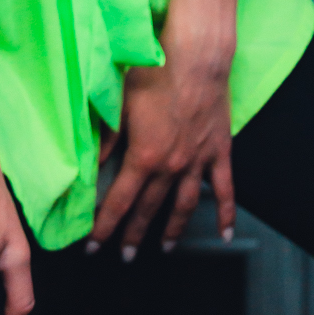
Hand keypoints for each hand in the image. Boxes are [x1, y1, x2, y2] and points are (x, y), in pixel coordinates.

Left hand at [89, 38, 235, 257]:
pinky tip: (226, 235)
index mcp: (143, 157)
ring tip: (163, 247)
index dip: (104, 226)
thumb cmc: (154, 73)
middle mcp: (171, 167)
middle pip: (149, 209)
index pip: (119, 201)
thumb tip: (88, 166)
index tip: (93, 248)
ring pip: (183, 206)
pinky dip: (226, 214)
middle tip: (124, 257)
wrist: (196, 57)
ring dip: (172, 230)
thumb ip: (106, 139)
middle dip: (133, 235)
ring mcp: (197, 162)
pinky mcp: (219, 152)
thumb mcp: (120, 105)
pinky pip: (224, 190)